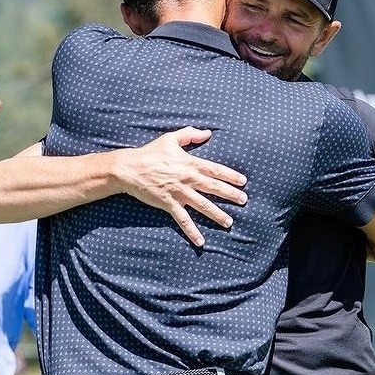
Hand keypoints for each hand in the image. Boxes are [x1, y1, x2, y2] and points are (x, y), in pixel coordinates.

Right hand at [112, 127, 247, 245]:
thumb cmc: (150, 152)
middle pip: (214, 187)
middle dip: (230, 195)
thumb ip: (190, 134)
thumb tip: (207, 133)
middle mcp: (188, 178)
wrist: (130, 168)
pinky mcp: (169, 204)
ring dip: (217, 214)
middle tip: (244, 201)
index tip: (243, 182)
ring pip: (203, 205)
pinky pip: (183, 220)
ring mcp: (179, 192)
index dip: (230, 176)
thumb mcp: (170, 139)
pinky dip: (192, 231)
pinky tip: (201, 241)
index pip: (215, 170)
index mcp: (190, 163)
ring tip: (229, 222)